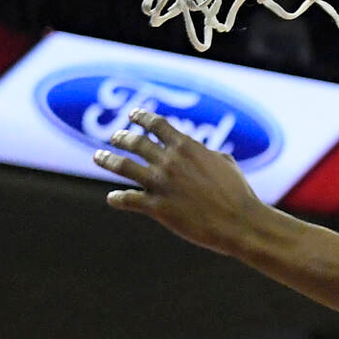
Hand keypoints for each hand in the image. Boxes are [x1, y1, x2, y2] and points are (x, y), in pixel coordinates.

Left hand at [95, 109, 270, 254]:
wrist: (240, 223)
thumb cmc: (239, 195)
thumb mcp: (228, 166)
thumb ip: (210, 156)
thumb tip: (206, 153)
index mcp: (187, 147)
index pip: (156, 124)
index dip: (142, 117)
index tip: (133, 115)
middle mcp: (169, 161)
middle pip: (135, 142)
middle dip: (122, 137)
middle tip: (116, 137)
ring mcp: (160, 183)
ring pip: (122, 165)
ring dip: (107, 159)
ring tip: (98, 156)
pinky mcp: (156, 207)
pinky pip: (127, 199)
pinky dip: (117, 198)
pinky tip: (113, 198)